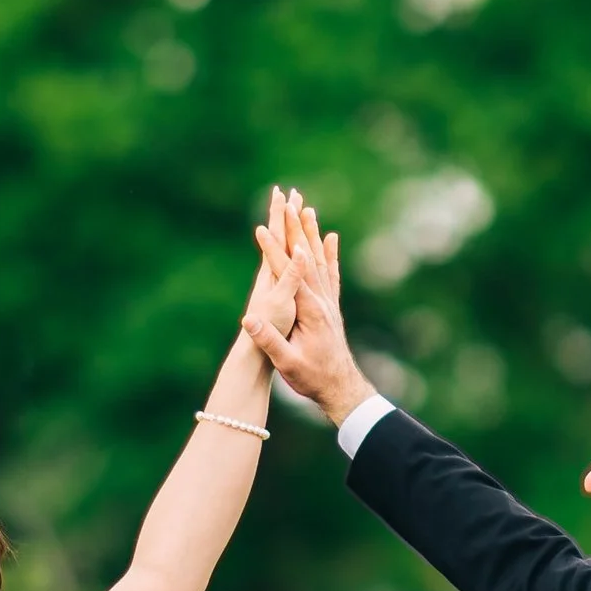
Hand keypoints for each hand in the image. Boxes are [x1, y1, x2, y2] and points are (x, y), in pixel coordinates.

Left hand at [239, 182, 298, 350]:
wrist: (254, 358)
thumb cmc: (268, 336)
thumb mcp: (280, 305)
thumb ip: (288, 278)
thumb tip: (295, 252)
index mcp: (272, 276)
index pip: (277, 237)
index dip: (281, 216)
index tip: (284, 194)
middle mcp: (272, 278)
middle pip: (280, 239)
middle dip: (285, 216)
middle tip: (289, 192)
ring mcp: (277, 288)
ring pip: (287, 252)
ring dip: (293, 232)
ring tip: (299, 215)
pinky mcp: (284, 299)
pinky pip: (295, 271)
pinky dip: (301, 258)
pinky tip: (303, 256)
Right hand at [247, 192, 370, 424]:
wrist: (341, 388)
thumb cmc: (312, 378)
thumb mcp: (287, 363)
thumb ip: (269, 340)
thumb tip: (248, 319)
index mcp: (309, 310)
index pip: (287, 273)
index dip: (272, 251)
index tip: (260, 229)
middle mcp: (322, 300)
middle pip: (306, 257)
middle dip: (294, 229)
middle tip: (289, 202)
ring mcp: (329, 302)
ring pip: (320, 259)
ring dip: (311, 233)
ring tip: (307, 209)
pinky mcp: (331, 307)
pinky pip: (331, 273)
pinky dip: (329, 253)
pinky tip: (330, 238)